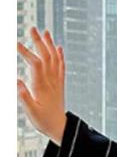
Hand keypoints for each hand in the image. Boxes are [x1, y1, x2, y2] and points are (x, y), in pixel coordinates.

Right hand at [17, 26, 66, 143]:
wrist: (60, 128)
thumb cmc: (44, 121)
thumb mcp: (31, 112)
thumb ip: (24, 97)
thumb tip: (17, 81)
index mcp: (42, 87)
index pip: (34, 64)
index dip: (26, 52)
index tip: (15, 44)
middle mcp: (51, 82)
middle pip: (46, 58)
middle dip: (39, 42)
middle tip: (32, 28)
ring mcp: (56, 82)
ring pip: (55, 60)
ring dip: (50, 45)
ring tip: (45, 32)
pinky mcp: (60, 85)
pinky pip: (61, 68)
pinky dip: (60, 56)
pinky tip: (58, 47)